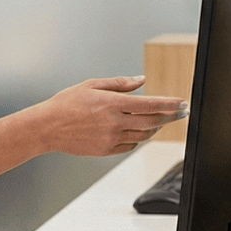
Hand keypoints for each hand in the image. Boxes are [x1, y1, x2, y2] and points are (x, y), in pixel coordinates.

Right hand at [30, 76, 183, 155]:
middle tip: (181, 113)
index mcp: (112, 104)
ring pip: (143, 135)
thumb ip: (120, 83)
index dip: (169, 104)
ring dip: (155, 128)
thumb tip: (140, 80)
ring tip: (161, 120)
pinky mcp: (106, 150)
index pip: (149, 104)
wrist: (47, 127)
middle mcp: (114, 122)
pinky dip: (139, 138)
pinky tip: (139, 131)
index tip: (182, 103)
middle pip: (152, 122)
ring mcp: (111, 139)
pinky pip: (130, 145)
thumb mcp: (92, 85)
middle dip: (170, 117)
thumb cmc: (67, 103)